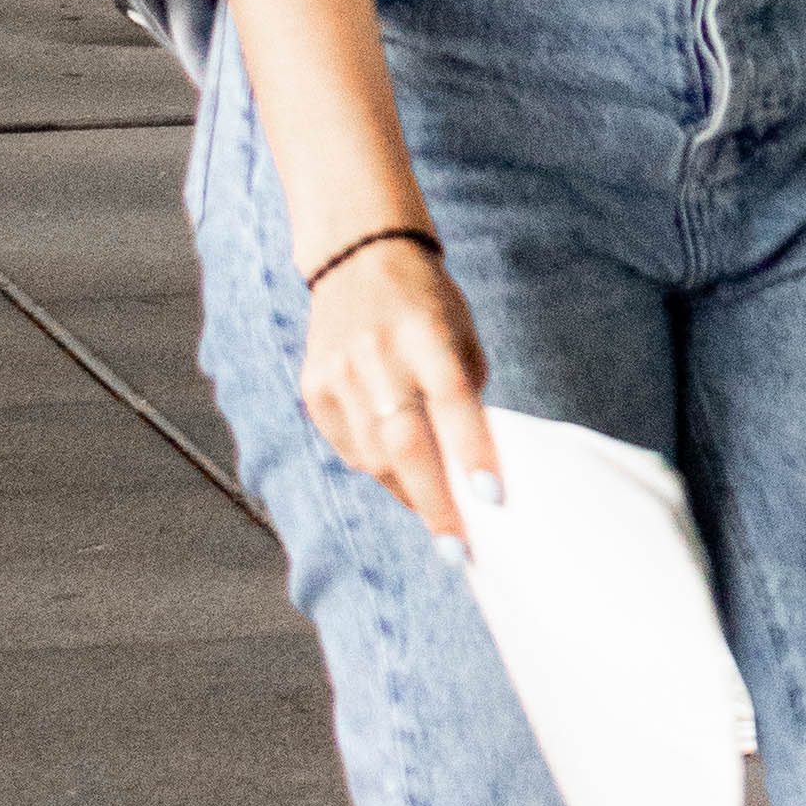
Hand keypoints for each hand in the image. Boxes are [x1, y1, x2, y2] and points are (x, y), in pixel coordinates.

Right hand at [301, 228, 498, 544]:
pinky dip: (378, 466)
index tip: (492, 499)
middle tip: (458, 549)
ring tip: (436, 507)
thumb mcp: (461, 332)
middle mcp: (377, 352)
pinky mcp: (313, 387)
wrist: (358, 257)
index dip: (472, 451)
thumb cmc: (428, 302)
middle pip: (405, 441)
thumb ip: (464, 394)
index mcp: (425, 332)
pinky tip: (399, 468)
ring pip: (374, 456)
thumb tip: (467, 468)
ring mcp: (338, 371)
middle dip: (434, 502)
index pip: (451, 399)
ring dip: (409, 489)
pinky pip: (350, 447)